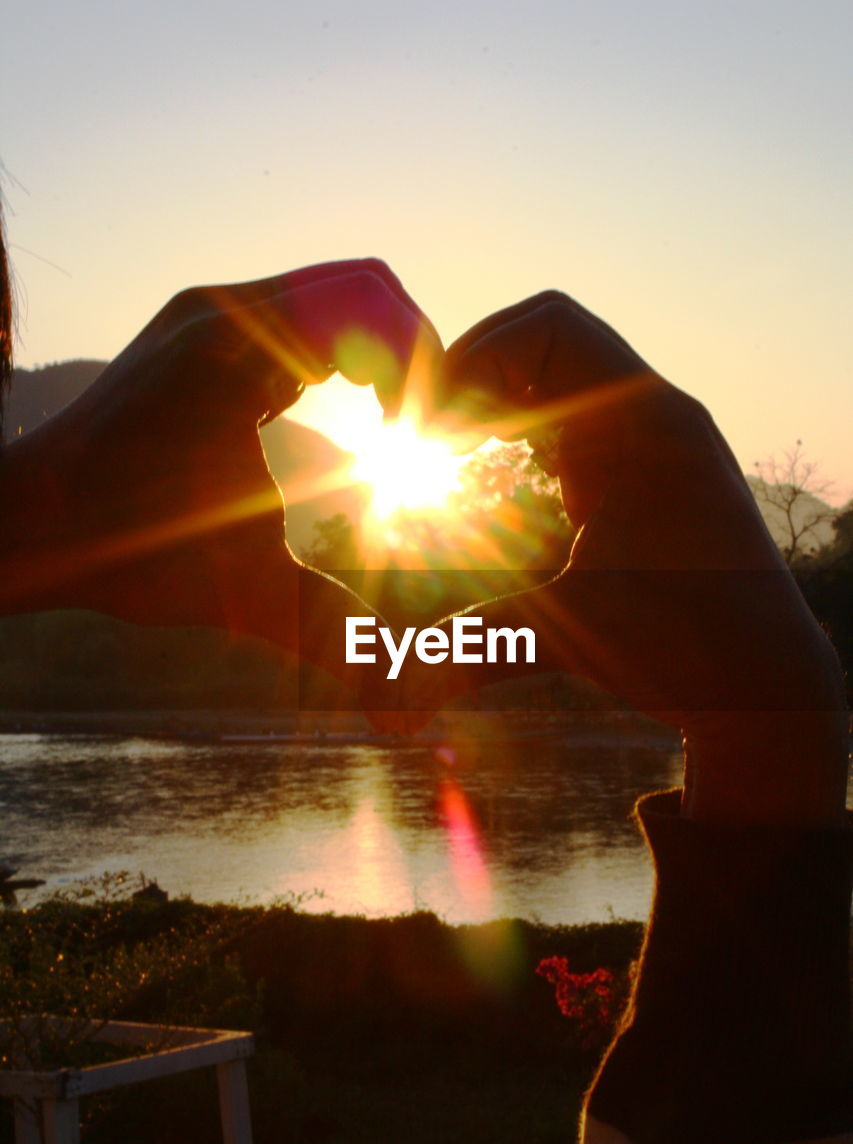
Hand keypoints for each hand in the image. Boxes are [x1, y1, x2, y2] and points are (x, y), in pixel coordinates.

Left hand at [0, 259, 441, 699]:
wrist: (26, 523)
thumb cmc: (125, 555)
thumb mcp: (249, 597)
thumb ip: (337, 642)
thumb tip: (409, 717)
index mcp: (242, 348)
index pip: (376, 305)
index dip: (427, 367)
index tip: (429, 436)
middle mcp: (222, 312)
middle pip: (364, 285)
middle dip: (410, 354)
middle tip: (418, 426)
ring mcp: (204, 317)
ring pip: (326, 294)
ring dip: (371, 351)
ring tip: (386, 421)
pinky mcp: (194, 335)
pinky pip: (290, 315)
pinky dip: (332, 353)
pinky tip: (334, 413)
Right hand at [439, 292, 847, 824]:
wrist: (766, 681)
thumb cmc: (685, 651)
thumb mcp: (565, 636)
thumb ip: (464, 651)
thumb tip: (383, 703)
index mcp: (644, 422)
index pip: (549, 326)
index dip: (475, 357)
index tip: (429, 425)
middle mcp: (653, 414)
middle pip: (545, 338)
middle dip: (474, 373)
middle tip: (424, 436)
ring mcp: (653, 438)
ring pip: (560, 372)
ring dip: (497, 396)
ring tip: (448, 450)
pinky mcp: (645, 469)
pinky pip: (576, 410)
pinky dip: (524, 424)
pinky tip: (490, 470)